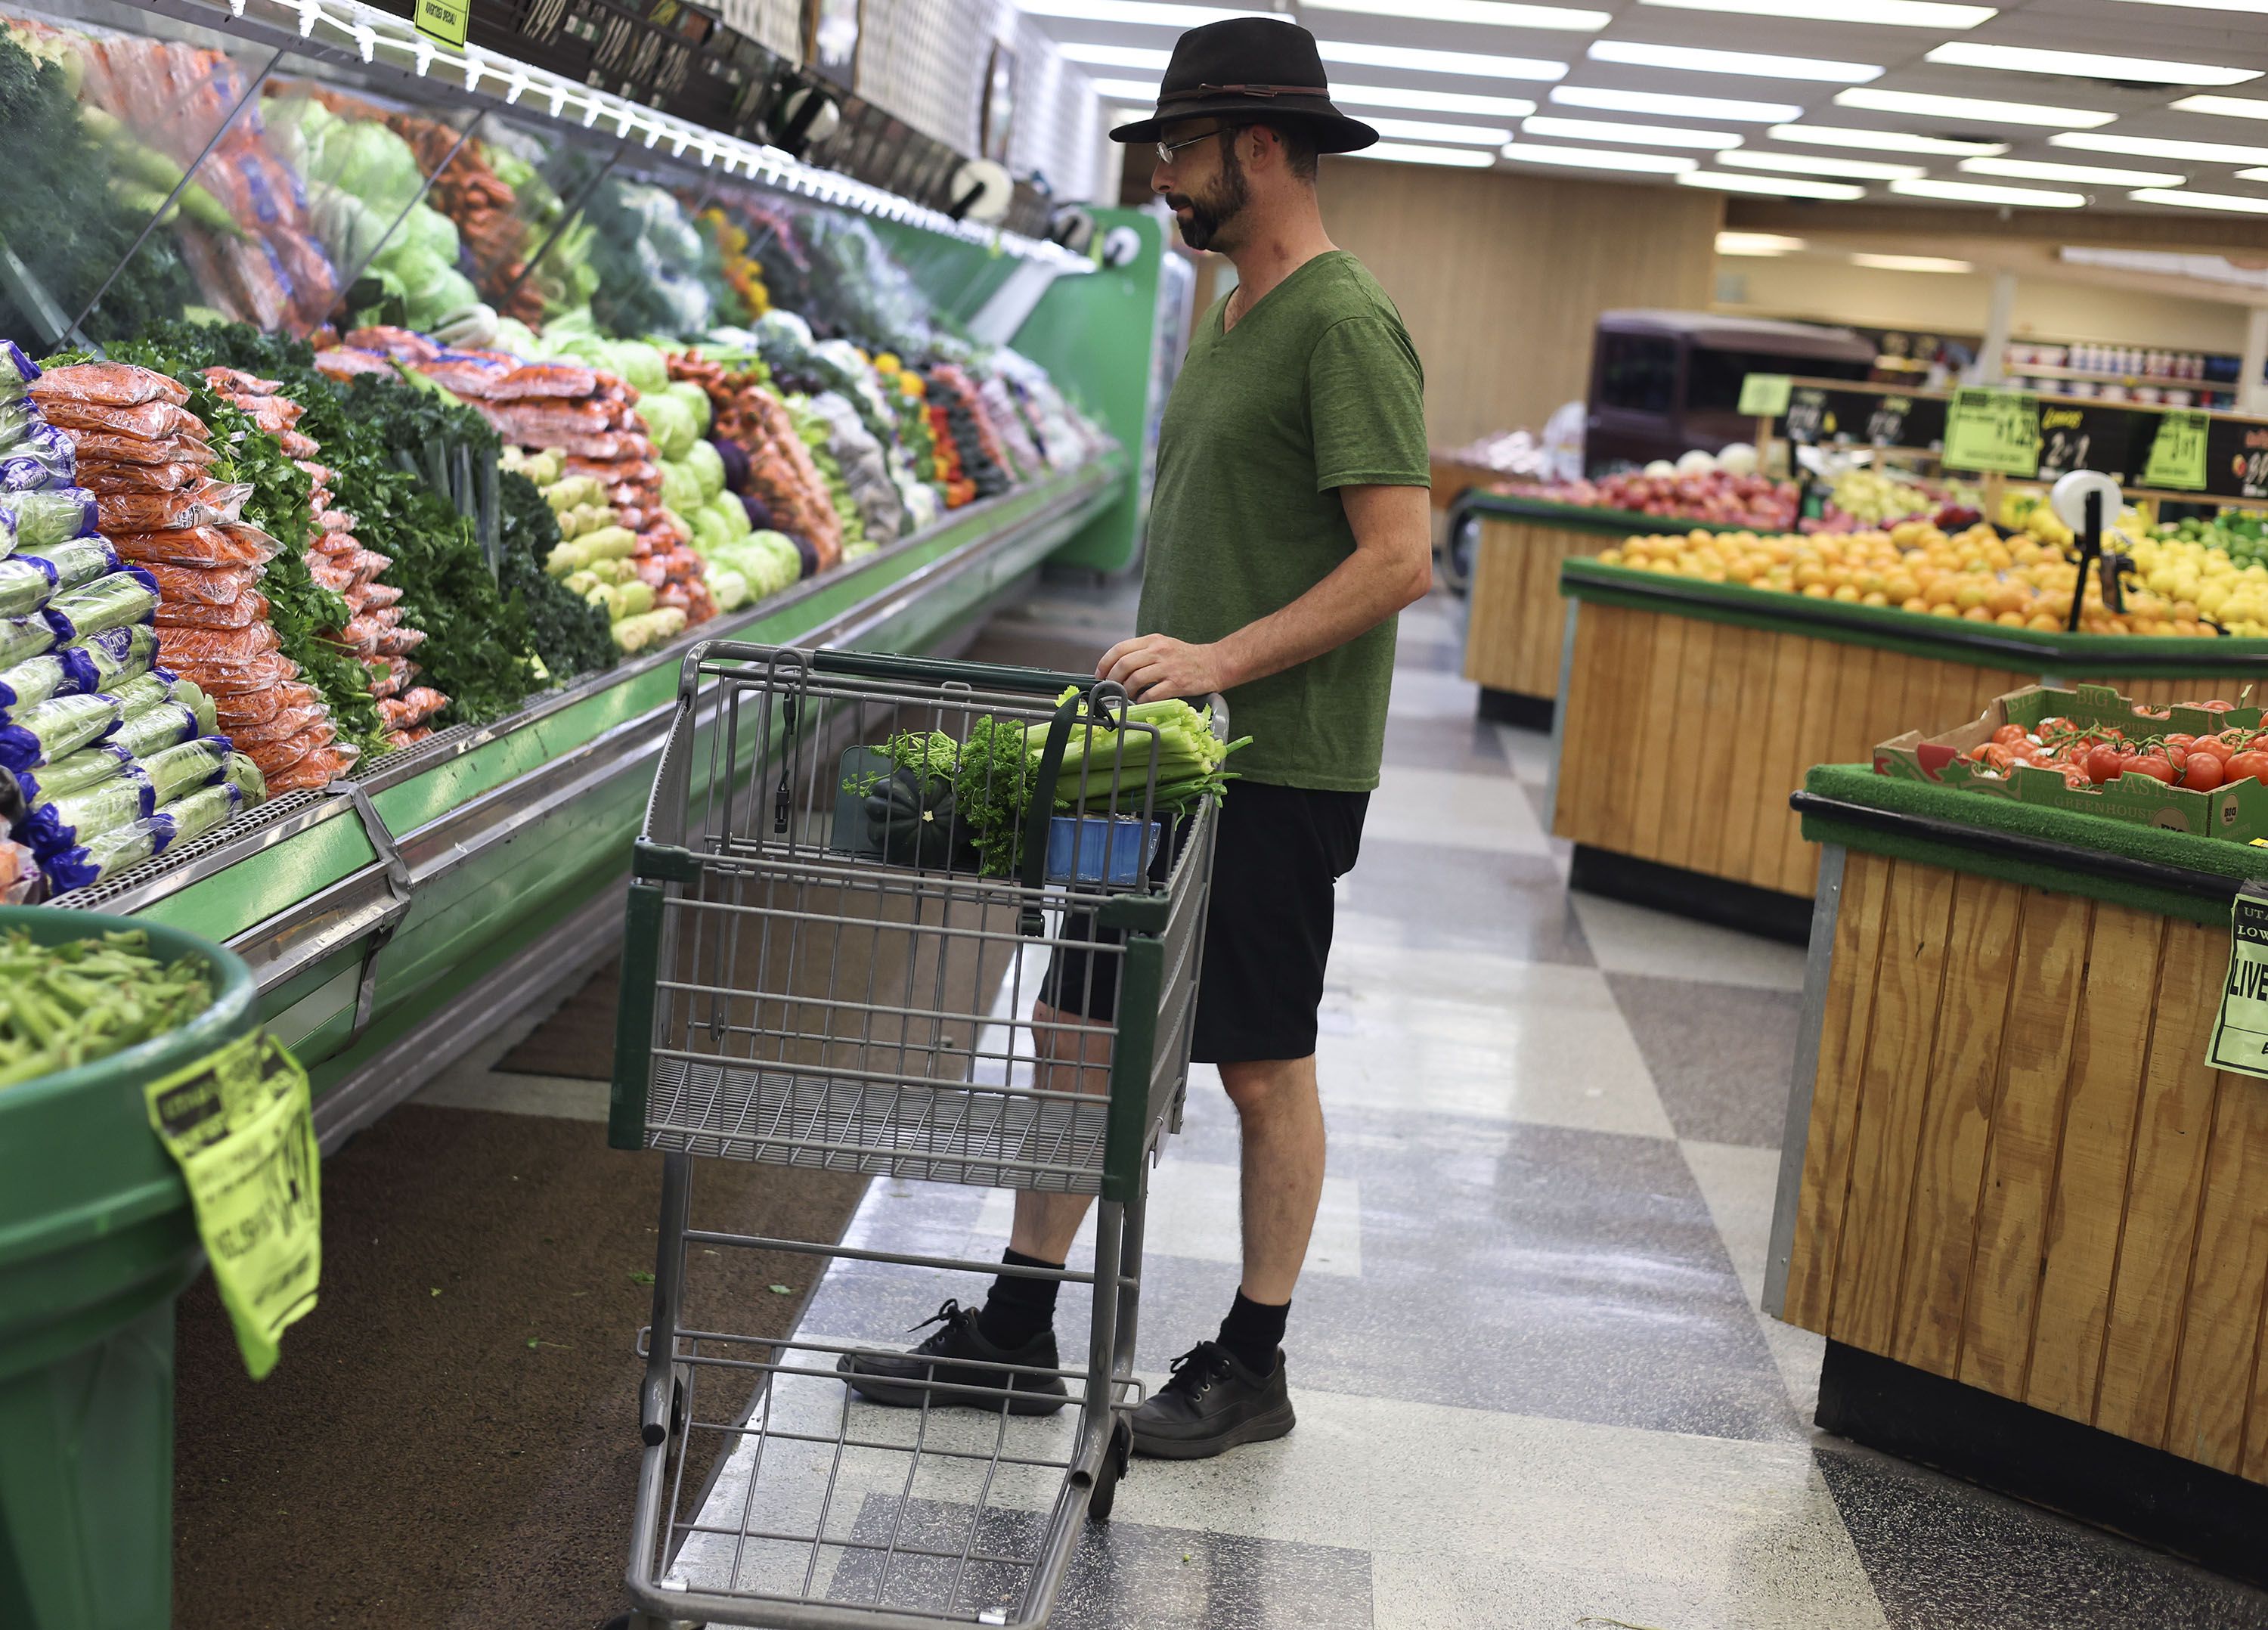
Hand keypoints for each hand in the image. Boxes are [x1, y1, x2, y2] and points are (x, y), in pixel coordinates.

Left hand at [1095, 634, 1233, 701]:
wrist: (1215, 663)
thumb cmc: (1186, 657)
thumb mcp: (1163, 645)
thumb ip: (1143, 652)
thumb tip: (1117, 667)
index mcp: (1152, 641)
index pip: (1120, 649)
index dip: (1105, 663)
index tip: (1100, 675)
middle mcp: (1158, 651)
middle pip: (1124, 665)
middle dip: (1112, 680)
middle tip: (1111, 689)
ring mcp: (1168, 667)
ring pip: (1135, 679)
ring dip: (1126, 691)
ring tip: (1126, 696)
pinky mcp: (1177, 683)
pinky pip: (1152, 694)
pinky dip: (1142, 700)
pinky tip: (1141, 701)